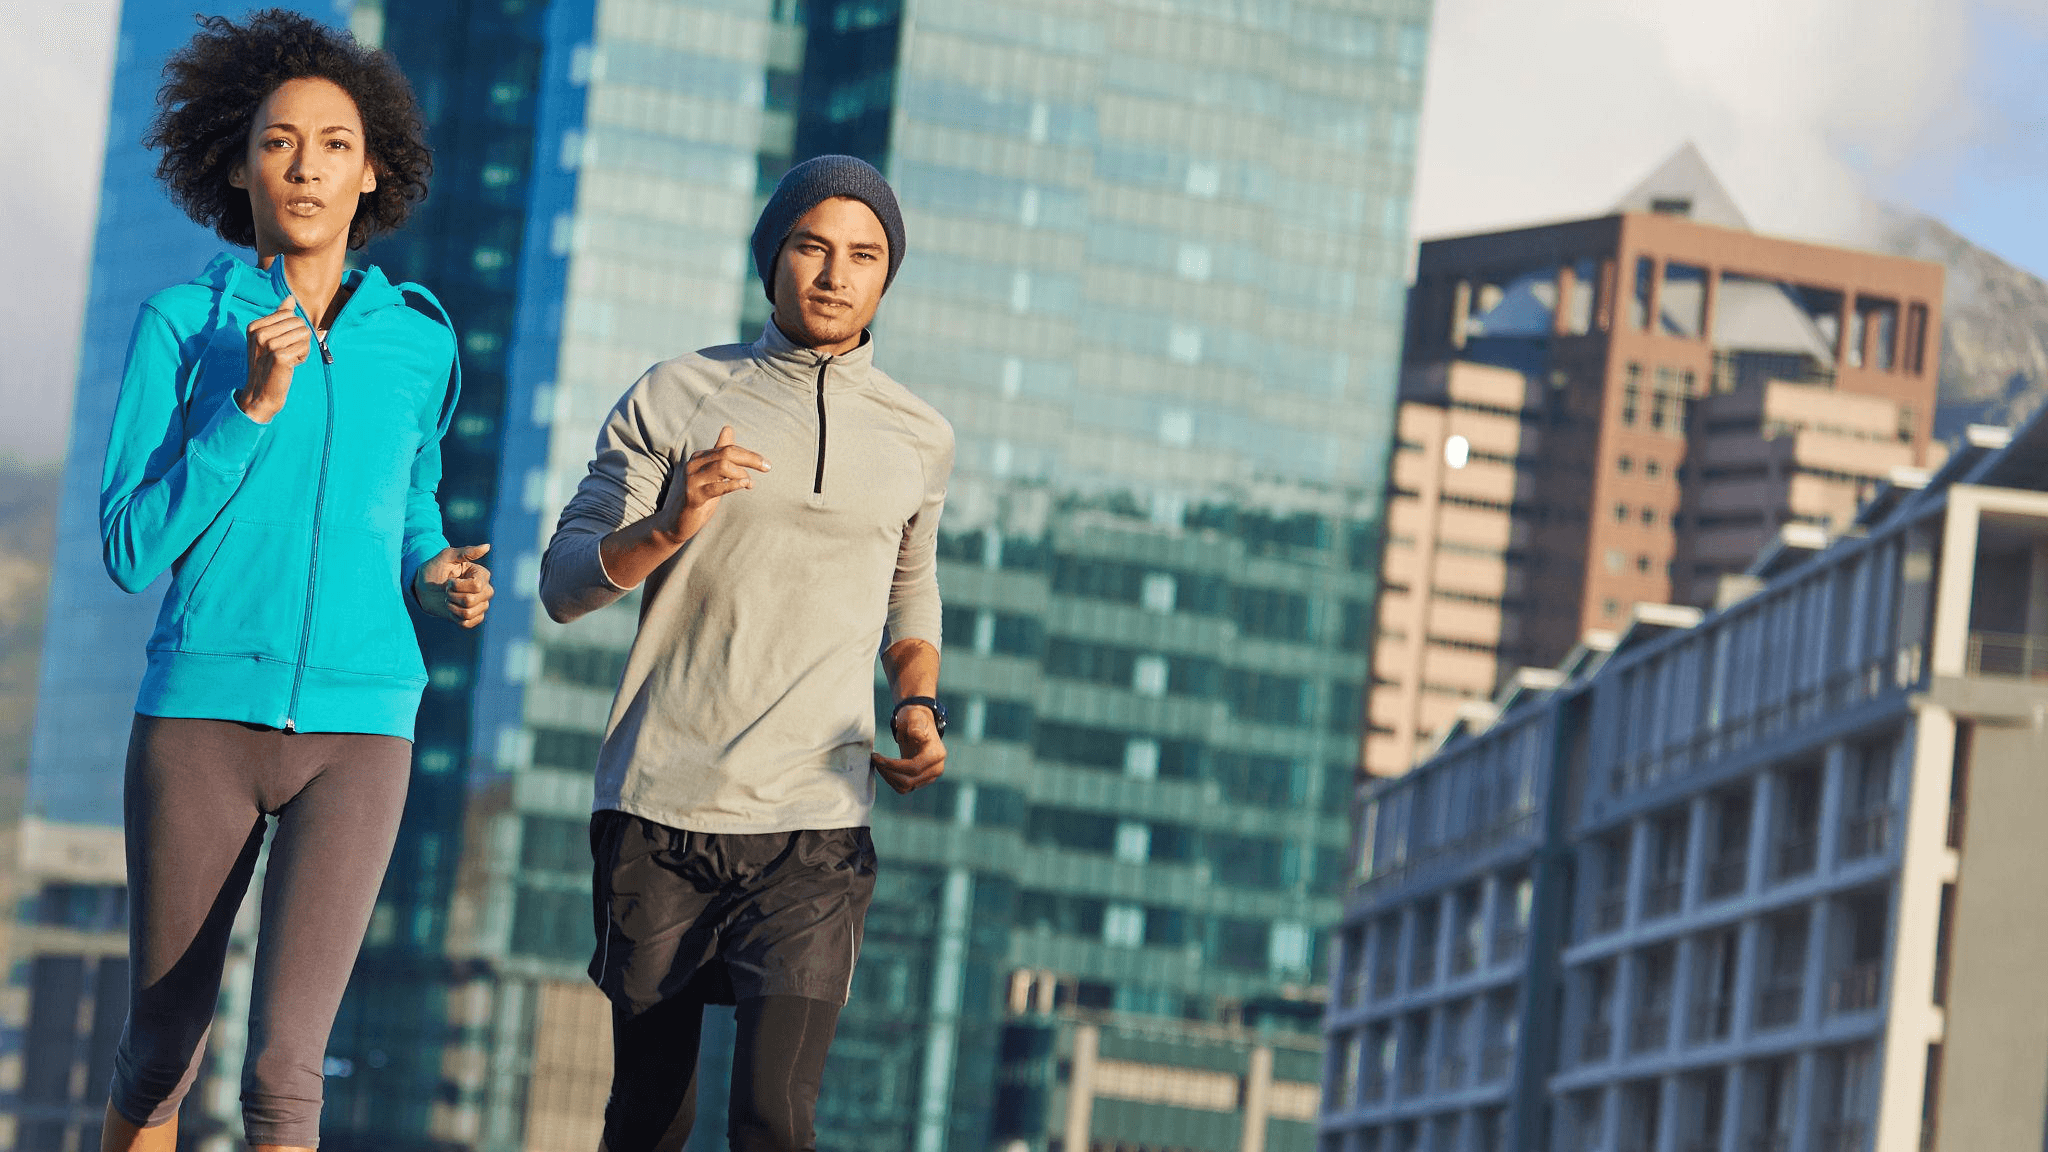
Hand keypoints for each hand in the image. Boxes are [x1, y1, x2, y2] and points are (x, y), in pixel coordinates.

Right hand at [238, 296, 312, 422]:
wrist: (261, 392)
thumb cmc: (268, 364)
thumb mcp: (270, 338)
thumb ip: (280, 318)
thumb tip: (290, 298)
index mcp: (254, 326)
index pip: (289, 314)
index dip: (292, 330)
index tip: (282, 344)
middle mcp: (259, 333)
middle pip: (299, 322)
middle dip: (300, 339)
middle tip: (287, 353)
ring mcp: (268, 344)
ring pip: (304, 333)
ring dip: (302, 348)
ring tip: (289, 359)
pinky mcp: (279, 356)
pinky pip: (305, 347)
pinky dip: (303, 357)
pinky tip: (291, 365)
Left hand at [414, 543, 493, 627]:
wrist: (424, 588)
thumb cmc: (434, 569)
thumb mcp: (446, 557)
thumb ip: (466, 552)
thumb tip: (487, 546)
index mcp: (481, 575)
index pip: (477, 586)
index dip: (458, 586)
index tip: (449, 581)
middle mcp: (485, 590)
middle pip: (472, 600)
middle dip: (453, 596)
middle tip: (447, 591)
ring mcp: (480, 605)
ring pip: (469, 613)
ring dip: (452, 607)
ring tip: (449, 600)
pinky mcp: (474, 617)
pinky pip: (469, 623)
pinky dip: (456, 618)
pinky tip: (452, 610)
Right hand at [655, 425, 769, 545]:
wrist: (678, 521)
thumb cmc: (700, 495)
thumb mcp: (712, 473)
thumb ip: (720, 453)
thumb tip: (728, 428)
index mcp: (700, 457)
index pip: (728, 448)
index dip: (749, 455)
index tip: (765, 463)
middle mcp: (694, 465)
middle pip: (727, 453)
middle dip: (750, 459)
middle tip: (767, 467)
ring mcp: (692, 480)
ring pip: (722, 466)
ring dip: (742, 474)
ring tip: (750, 484)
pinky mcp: (693, 497)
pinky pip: (716, 487)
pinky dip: (733, 484)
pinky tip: (745, 484)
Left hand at [872, 703, 945, 793]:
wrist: (919, 723)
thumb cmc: (915, 718)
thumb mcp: (915, 717)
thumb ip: (916, 725)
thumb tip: (916, 735)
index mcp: (937, 754)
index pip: (913, 767)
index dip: (892, 765)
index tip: (875, 756)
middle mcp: (936, 769)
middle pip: (909, 780)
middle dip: (888, 771)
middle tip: (874, 758)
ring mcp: (930, 777)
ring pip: (905, 787)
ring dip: (888, 777)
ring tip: (877, 763)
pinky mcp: (921, 781)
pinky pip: (904, 788)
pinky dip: (891, 780)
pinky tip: (883, 768)